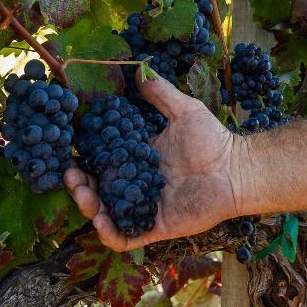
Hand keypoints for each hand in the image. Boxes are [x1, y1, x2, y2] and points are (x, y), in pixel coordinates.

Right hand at [65, 70, 247, 250]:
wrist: (237, 169)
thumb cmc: (213, 139)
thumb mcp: (184, 110)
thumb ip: (161, 93)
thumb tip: (140, 68)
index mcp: (139, 158)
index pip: (103, 160)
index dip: (84, 157)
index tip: (69, 148)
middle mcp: (138, 183)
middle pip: (99, 188)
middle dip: (79, 184)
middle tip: (70, 174)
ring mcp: (146, 206)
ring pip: (107, 212)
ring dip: (89, 207)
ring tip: (82, 193)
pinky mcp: (156, 226)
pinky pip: (127, 237)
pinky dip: (110, 234)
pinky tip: (101, 221)